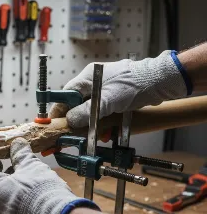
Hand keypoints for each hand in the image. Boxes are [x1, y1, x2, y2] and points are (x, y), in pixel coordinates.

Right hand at [49, 50, 187, 126]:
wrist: (160, 82)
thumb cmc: (133, 86)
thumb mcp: (106, 101)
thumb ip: (86, 112)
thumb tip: (69, 121)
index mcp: (88, 78)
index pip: (66, 94)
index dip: (59, 109)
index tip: (54, 122)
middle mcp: (94, 82)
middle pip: (77, 103)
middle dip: (76, 119)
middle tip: (72, 133)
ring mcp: (104, 89)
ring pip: (89, 109)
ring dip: (90, 123)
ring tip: (92, 135)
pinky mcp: (114, 97)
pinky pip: (101, 111)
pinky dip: (102, 122)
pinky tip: (105, 132)